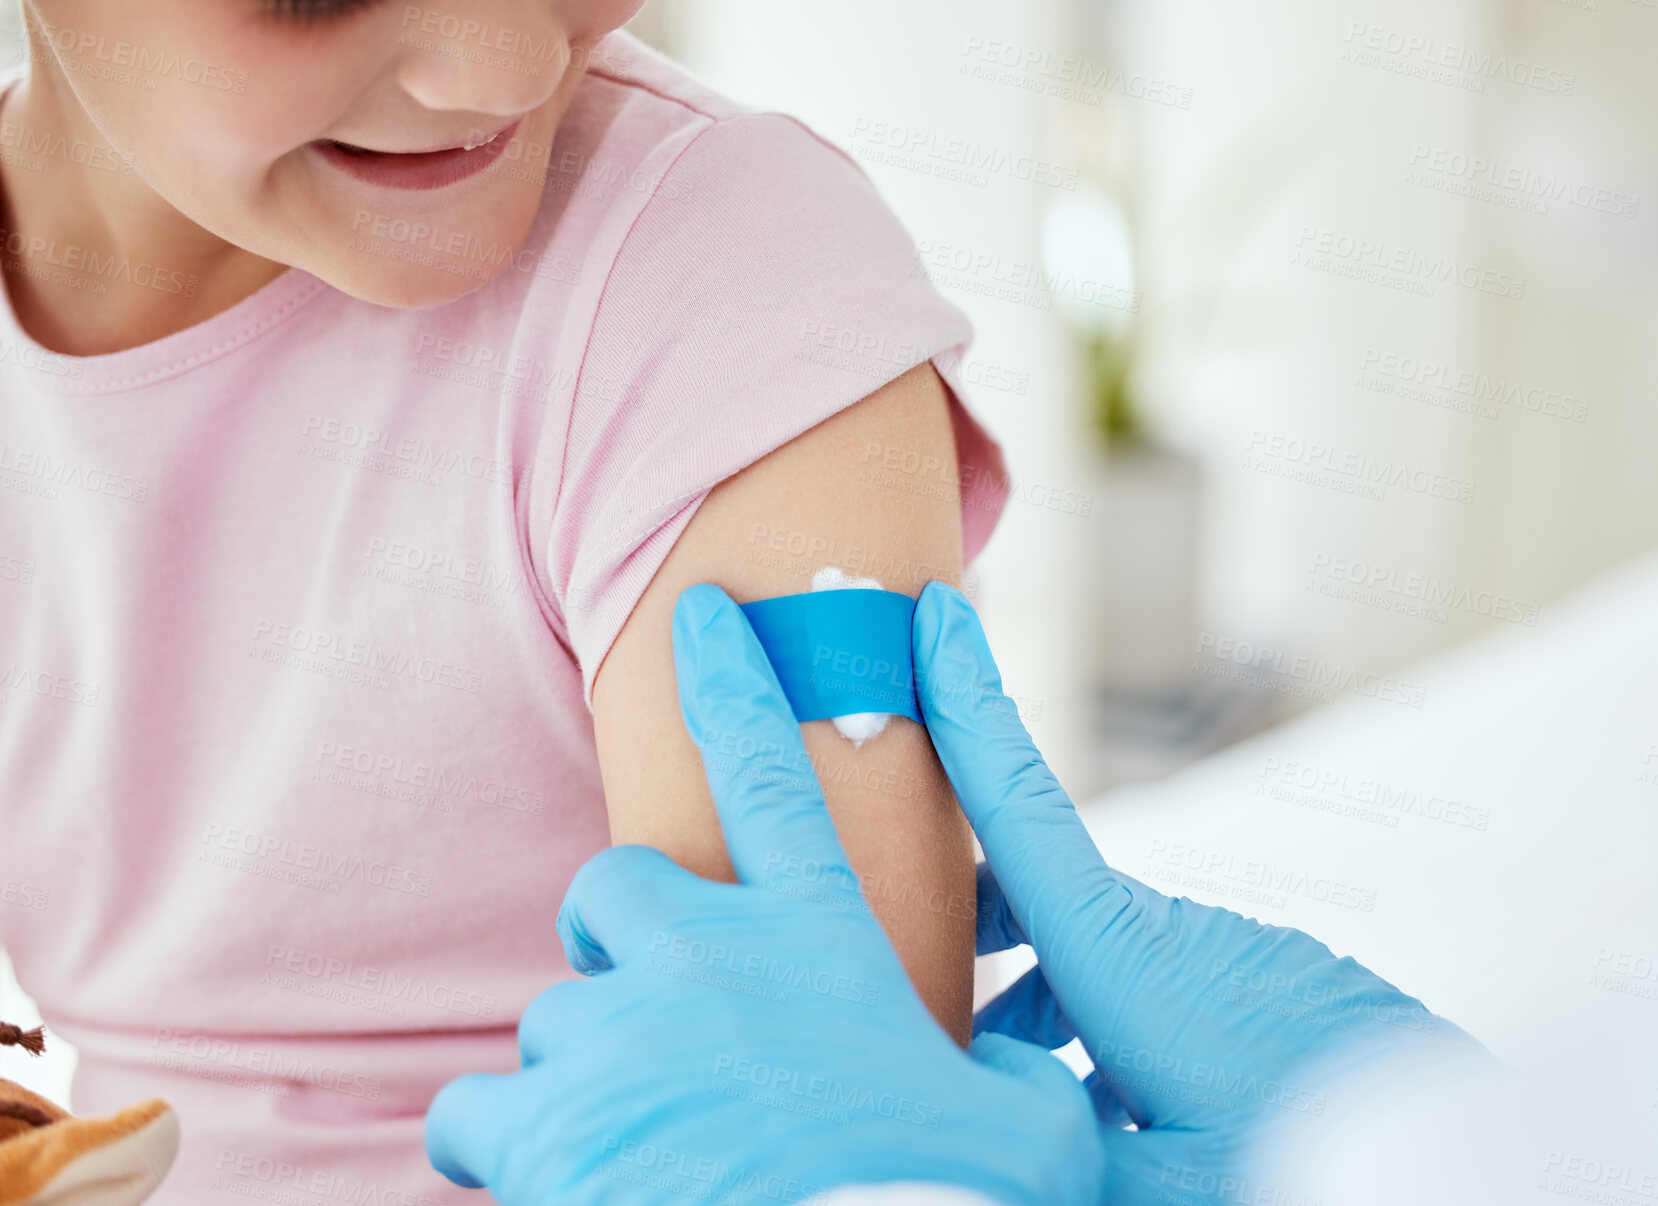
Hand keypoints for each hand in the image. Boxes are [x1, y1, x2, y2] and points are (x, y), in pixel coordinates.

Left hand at [424, 583, 1106, 1205]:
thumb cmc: (942, 1205)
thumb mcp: (1028, 1129)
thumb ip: (1017, 1070)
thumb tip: (1019, 1059)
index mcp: (820, 942)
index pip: (771, 773)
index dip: (735, 681)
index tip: (702, 616)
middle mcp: (709, 961)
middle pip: (614, 884)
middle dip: (622, 932)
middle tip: (653, 1003)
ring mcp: (618, 1035)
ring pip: (552, 1013)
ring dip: (584, 1068)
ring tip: (636, 1138)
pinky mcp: (546, 1122)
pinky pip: (472, 1109)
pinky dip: (498, 1139)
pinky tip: (547, 1173)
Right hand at [915, 581, 1489, 1202]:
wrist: (1460, 1166)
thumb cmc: (1301, 1162)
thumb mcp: (1155, 1184)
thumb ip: (1054, 1145)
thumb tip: (999, 1129)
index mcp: (1128, 963)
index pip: (1024, 813)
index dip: (967, 708)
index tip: (937, 613)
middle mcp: (1174, 938)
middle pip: (1045, 900)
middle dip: (977, 919)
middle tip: (920, 963)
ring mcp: (1231, 955)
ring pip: (1102, 961)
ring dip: (1051, 1009)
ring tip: (1026, 1093)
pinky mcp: (1273, 984)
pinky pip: (1168, 990)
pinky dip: (1121, 1030)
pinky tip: (1122, 1109)